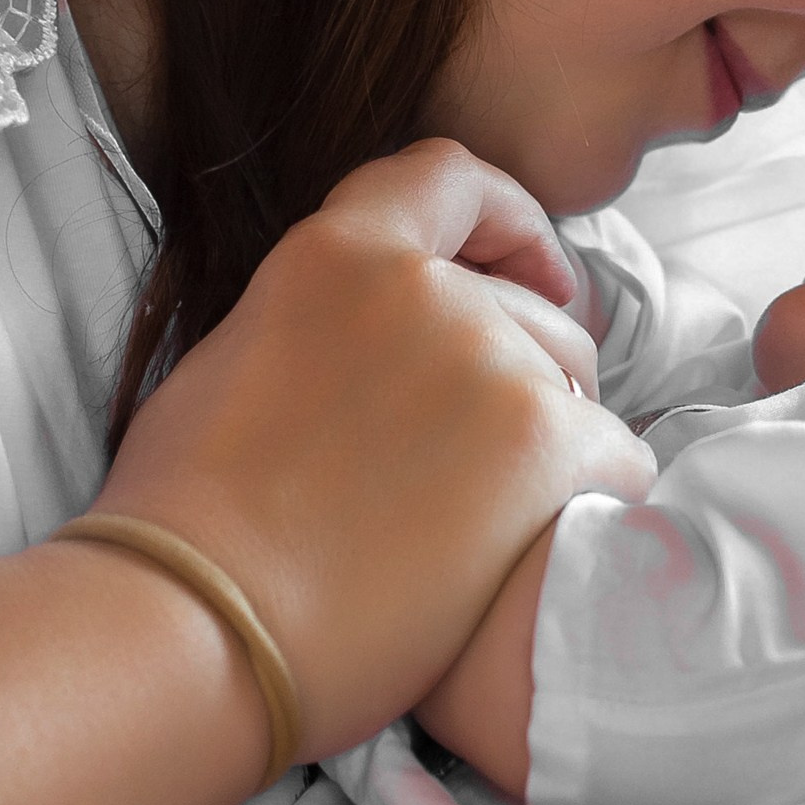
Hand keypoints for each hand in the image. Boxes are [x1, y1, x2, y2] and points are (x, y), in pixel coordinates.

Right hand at [97, 140, 650, 757]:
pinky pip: (619, 461)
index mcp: (335, 255)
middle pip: (532, 311)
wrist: (202, 627)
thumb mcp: (234, 366)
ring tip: (489, 526)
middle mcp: (424, 290)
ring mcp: (491, 364)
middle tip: (492, 460)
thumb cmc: (186, 527)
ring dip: (555, 448)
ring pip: (577, 391)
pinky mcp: (545, 446)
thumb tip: (367, 352)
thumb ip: (318, 325)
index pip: (449, 177)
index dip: (509, 219)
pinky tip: (538, 551)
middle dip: (531, 373)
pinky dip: (595, 502)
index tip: (537, 270)